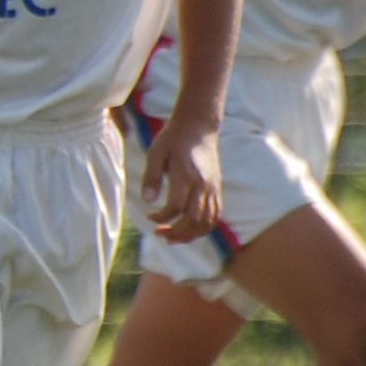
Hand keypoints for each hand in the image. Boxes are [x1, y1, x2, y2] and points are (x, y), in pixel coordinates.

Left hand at [139, 114, 221, 244]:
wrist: (198, 127)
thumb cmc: (172, 139)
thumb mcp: (155, 153)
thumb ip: (151, 177)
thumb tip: (147, 201)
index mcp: (187, 175)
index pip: (177, 207)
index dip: (162, 218)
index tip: (149, 217)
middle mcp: (203, 184)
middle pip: (194, 219)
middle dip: (176, 232)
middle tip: (159, 234)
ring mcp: (213, 187)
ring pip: (208, 221)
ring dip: (191, 234)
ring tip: (173, 238)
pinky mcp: (217, 188)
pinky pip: (216, 214)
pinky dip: (204, 227)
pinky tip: (189, 229)